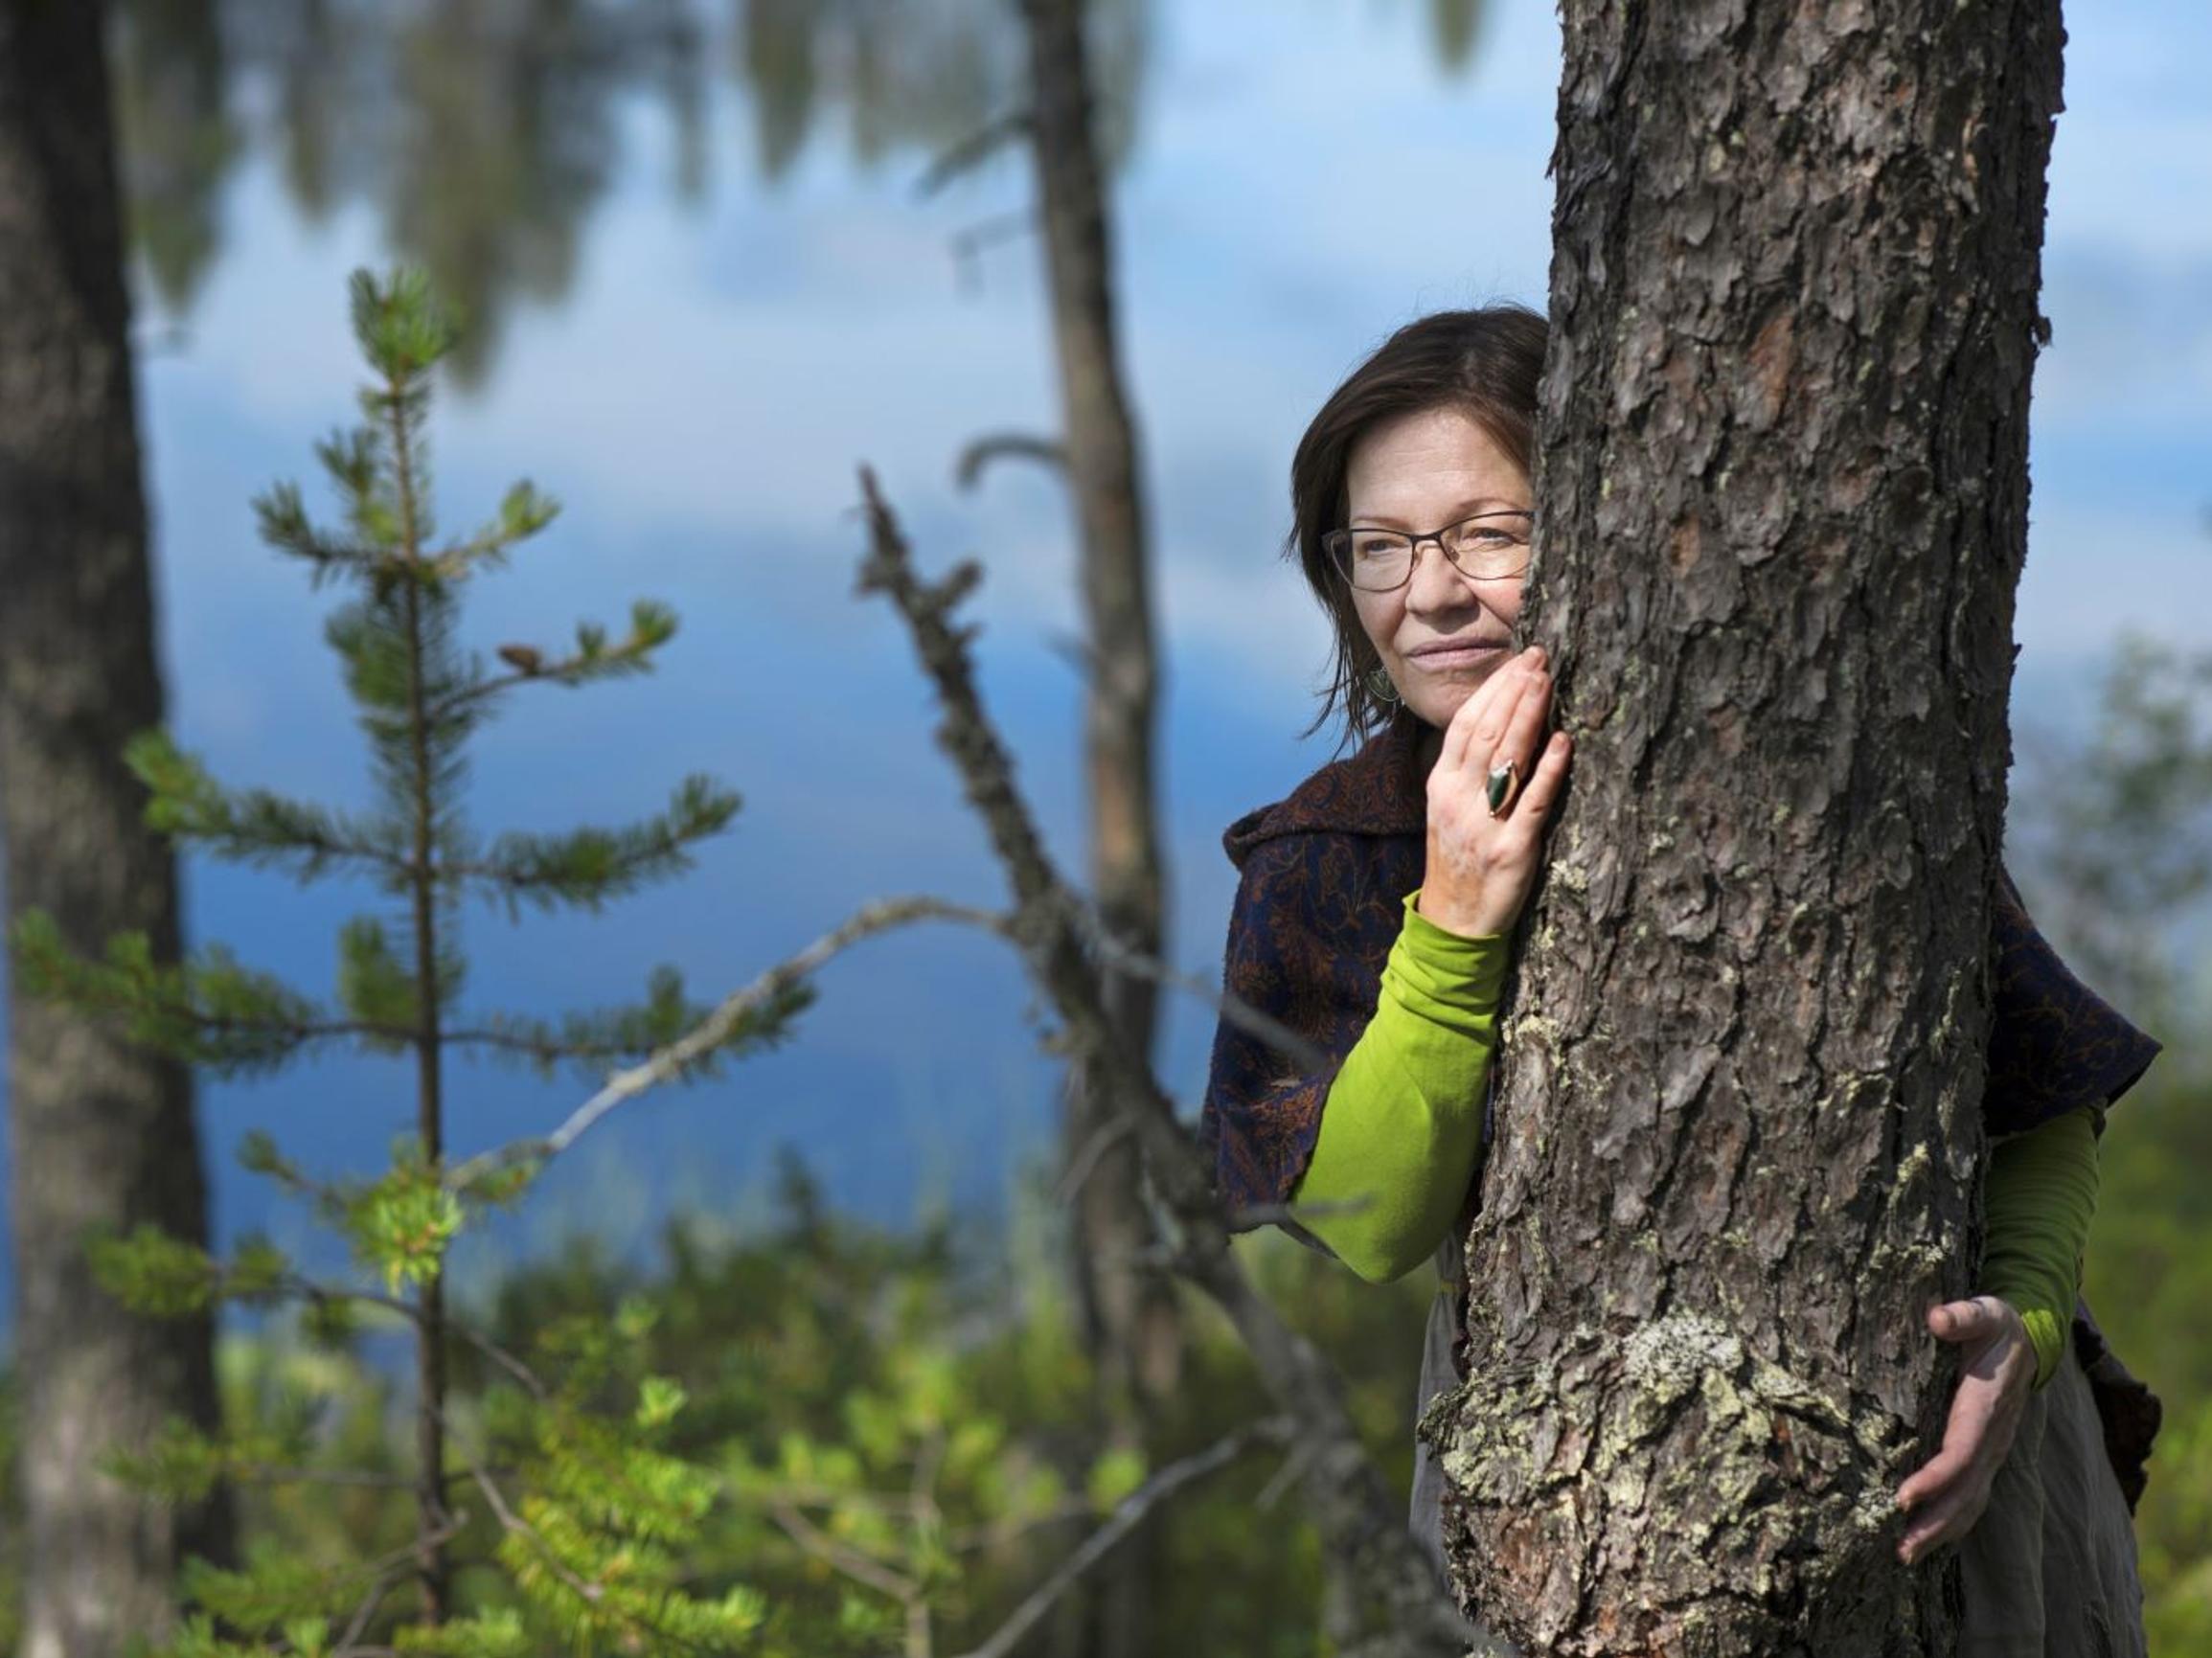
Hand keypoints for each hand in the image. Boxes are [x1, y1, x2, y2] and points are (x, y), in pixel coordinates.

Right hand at [1416, 644, 1571, 938]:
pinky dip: (1548, 769)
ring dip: (1528, 715)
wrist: (1454, 919)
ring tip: (1548, 682)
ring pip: (1506, 758)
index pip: (1466, 723)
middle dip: (1514, 691)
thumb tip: (1501, 721)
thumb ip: (1467, 769)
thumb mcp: (1448, 808)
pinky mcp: (1511, 848)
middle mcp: (1457, 798)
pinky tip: (1563, 741)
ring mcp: (1483, 823)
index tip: (1519, 661)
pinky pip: (1532, 802)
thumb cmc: (1458, 857)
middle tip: (1540, 659)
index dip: (1493, 689)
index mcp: (1441, 784)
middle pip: (1487, 732)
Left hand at [1894, 1295, 2036, 1564]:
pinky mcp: (1984, 1456)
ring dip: (1940, 1532)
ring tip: (1905, 1556)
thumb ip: (1962, 1315)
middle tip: (1900, 1550)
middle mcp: (1992, 1440)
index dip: (1934, 1479)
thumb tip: (1938, 1318)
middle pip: (1965, 1493)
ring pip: (1969, 1503)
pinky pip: (1969, 1497)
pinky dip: (1949, 1522)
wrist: (2028, 1338)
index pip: (1960, 1454)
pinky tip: (1924, 1539)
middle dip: (1934, 1523)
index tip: (1902, 1498)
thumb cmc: (1996, 1324)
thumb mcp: (1983, 1311)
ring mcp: (1991, 1452)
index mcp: (1985, 1410)